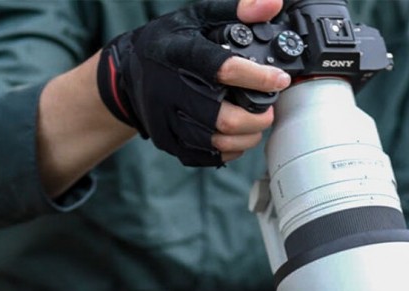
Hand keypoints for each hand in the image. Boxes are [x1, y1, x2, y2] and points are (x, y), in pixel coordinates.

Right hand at [96, 0, 289, 165]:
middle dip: (256, 118)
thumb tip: (272, 4)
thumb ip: (235, 10)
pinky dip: (229, 151)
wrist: (128, 75)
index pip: (224, 69)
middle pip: (224, 117)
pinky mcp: (169, 142)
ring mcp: (167, 120)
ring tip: (256, 124)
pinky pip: (206, 157)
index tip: (280, 79)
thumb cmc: (168, 45)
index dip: (258, 77)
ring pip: (217, 142)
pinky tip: (237, 137)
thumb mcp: (197, 18)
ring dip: (247, 137)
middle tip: (269, 110)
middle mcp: (171, 90)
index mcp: (179, 53)